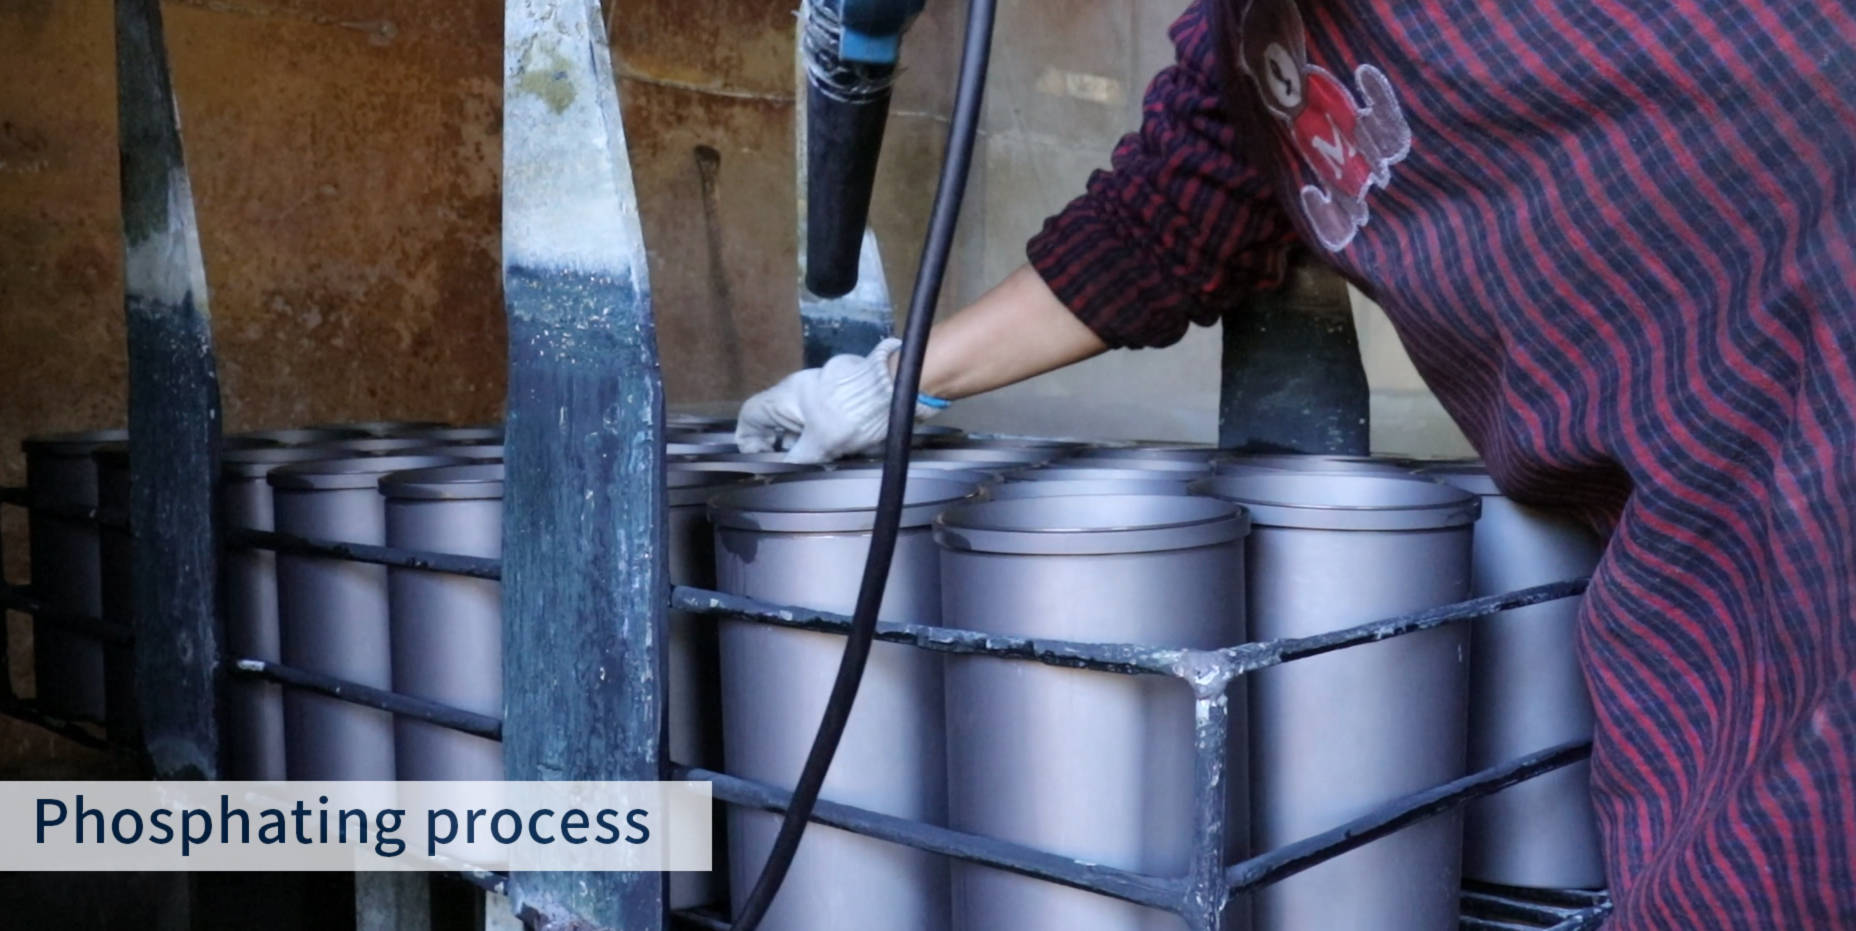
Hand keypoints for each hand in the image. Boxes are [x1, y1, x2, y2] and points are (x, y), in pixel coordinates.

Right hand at [735, 338, 939, 462]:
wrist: (894, 389)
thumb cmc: (853, 411)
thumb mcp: (821, 442)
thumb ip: (798, 459)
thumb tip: (783, 473)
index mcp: (786, 396)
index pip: (750, 415)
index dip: (748, 439)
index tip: (760, 459)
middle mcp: (798, 393)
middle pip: (776, 424)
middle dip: (784, 447)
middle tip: (798, 463)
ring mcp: (819, 395)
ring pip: (801, 427)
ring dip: (808, 446)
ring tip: (824, 459)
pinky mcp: (839, 401)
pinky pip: (822, 424)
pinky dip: (826, 439)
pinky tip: (840, 451)